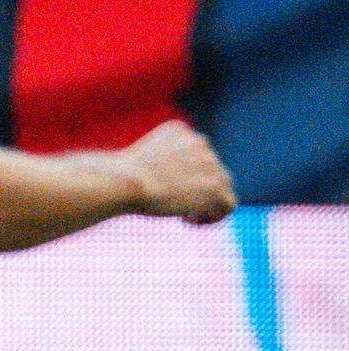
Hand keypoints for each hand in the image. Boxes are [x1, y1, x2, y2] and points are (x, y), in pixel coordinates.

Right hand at [115, 117, 236, 223]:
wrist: (126, 182)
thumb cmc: (122, 177)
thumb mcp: (141, 160)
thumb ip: (163, 162)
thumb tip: (175, 181)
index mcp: (181, 131)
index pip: (197, 152)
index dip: (186, 173)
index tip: (167, 187)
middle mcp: (200, 143)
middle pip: (213, 170)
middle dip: (197, 188)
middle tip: (173, 203)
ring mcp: (211, 164)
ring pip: (223, 187)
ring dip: (206, 202)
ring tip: (182, 214)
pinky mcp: (216, 187)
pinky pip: (228, 205)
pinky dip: (213, 216)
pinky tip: (189, 219)